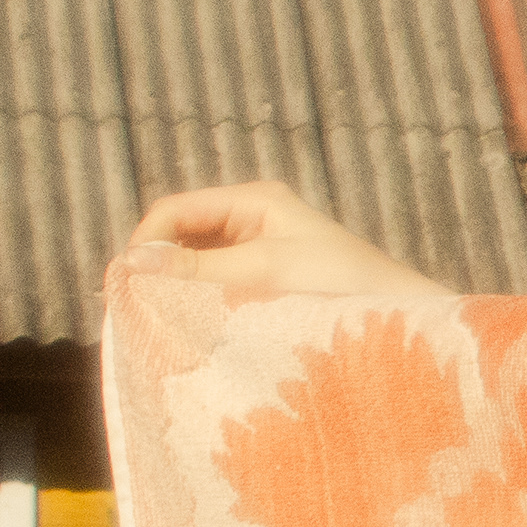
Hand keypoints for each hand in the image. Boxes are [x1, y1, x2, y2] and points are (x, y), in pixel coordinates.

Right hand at [121, 181, 449, 298]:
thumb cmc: (342, 284)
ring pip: (199, 264)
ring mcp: (263, 249)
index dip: (145, 242)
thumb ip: (199, 268)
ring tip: (158, 320)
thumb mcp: (264, 270)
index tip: (125, 284)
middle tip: (131, 307)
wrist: (401, 318)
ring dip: (178, 287)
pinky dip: (203, 301)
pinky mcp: (271, 281)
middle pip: (183, 236)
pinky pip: (221, 285)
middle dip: (157, 266)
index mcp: (255, 200)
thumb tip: (132, 263)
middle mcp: (255, 218)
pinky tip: (192, 326)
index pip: (175, 211)